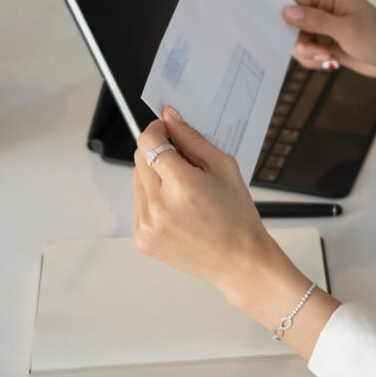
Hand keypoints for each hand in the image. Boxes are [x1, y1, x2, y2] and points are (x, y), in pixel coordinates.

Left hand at [131, 107, 342, 358]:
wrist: (239, 260)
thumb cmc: (237, 214)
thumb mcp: (223, 167)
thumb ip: (192, 138)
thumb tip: (170, 116)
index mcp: (181, 184)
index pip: (149, 141)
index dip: (156, 130)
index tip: (165, 129)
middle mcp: (158, 206)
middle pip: (139, 159)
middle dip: (157, 153)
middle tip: (183, 164)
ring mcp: (147, 225)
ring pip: (136, 181)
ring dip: (153, 177)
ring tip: (182, 192)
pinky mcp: (142, 239)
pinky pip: (138, 205)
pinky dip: (152, 200)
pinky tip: (176, 210)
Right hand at [283, 0, 375, 77]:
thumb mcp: (347, 30)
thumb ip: (315, 21)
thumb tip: (286, 12)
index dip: (283, 15)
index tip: (284, 33)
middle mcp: (322, 3)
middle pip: (290, 21)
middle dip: (300, 41)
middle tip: (320, 52)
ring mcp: (322, 22)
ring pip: (295, 38)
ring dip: (308, 52)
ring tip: (327, 57)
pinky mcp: (322, 37)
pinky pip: (304, 49)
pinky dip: (312, 58)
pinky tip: (329, 60)